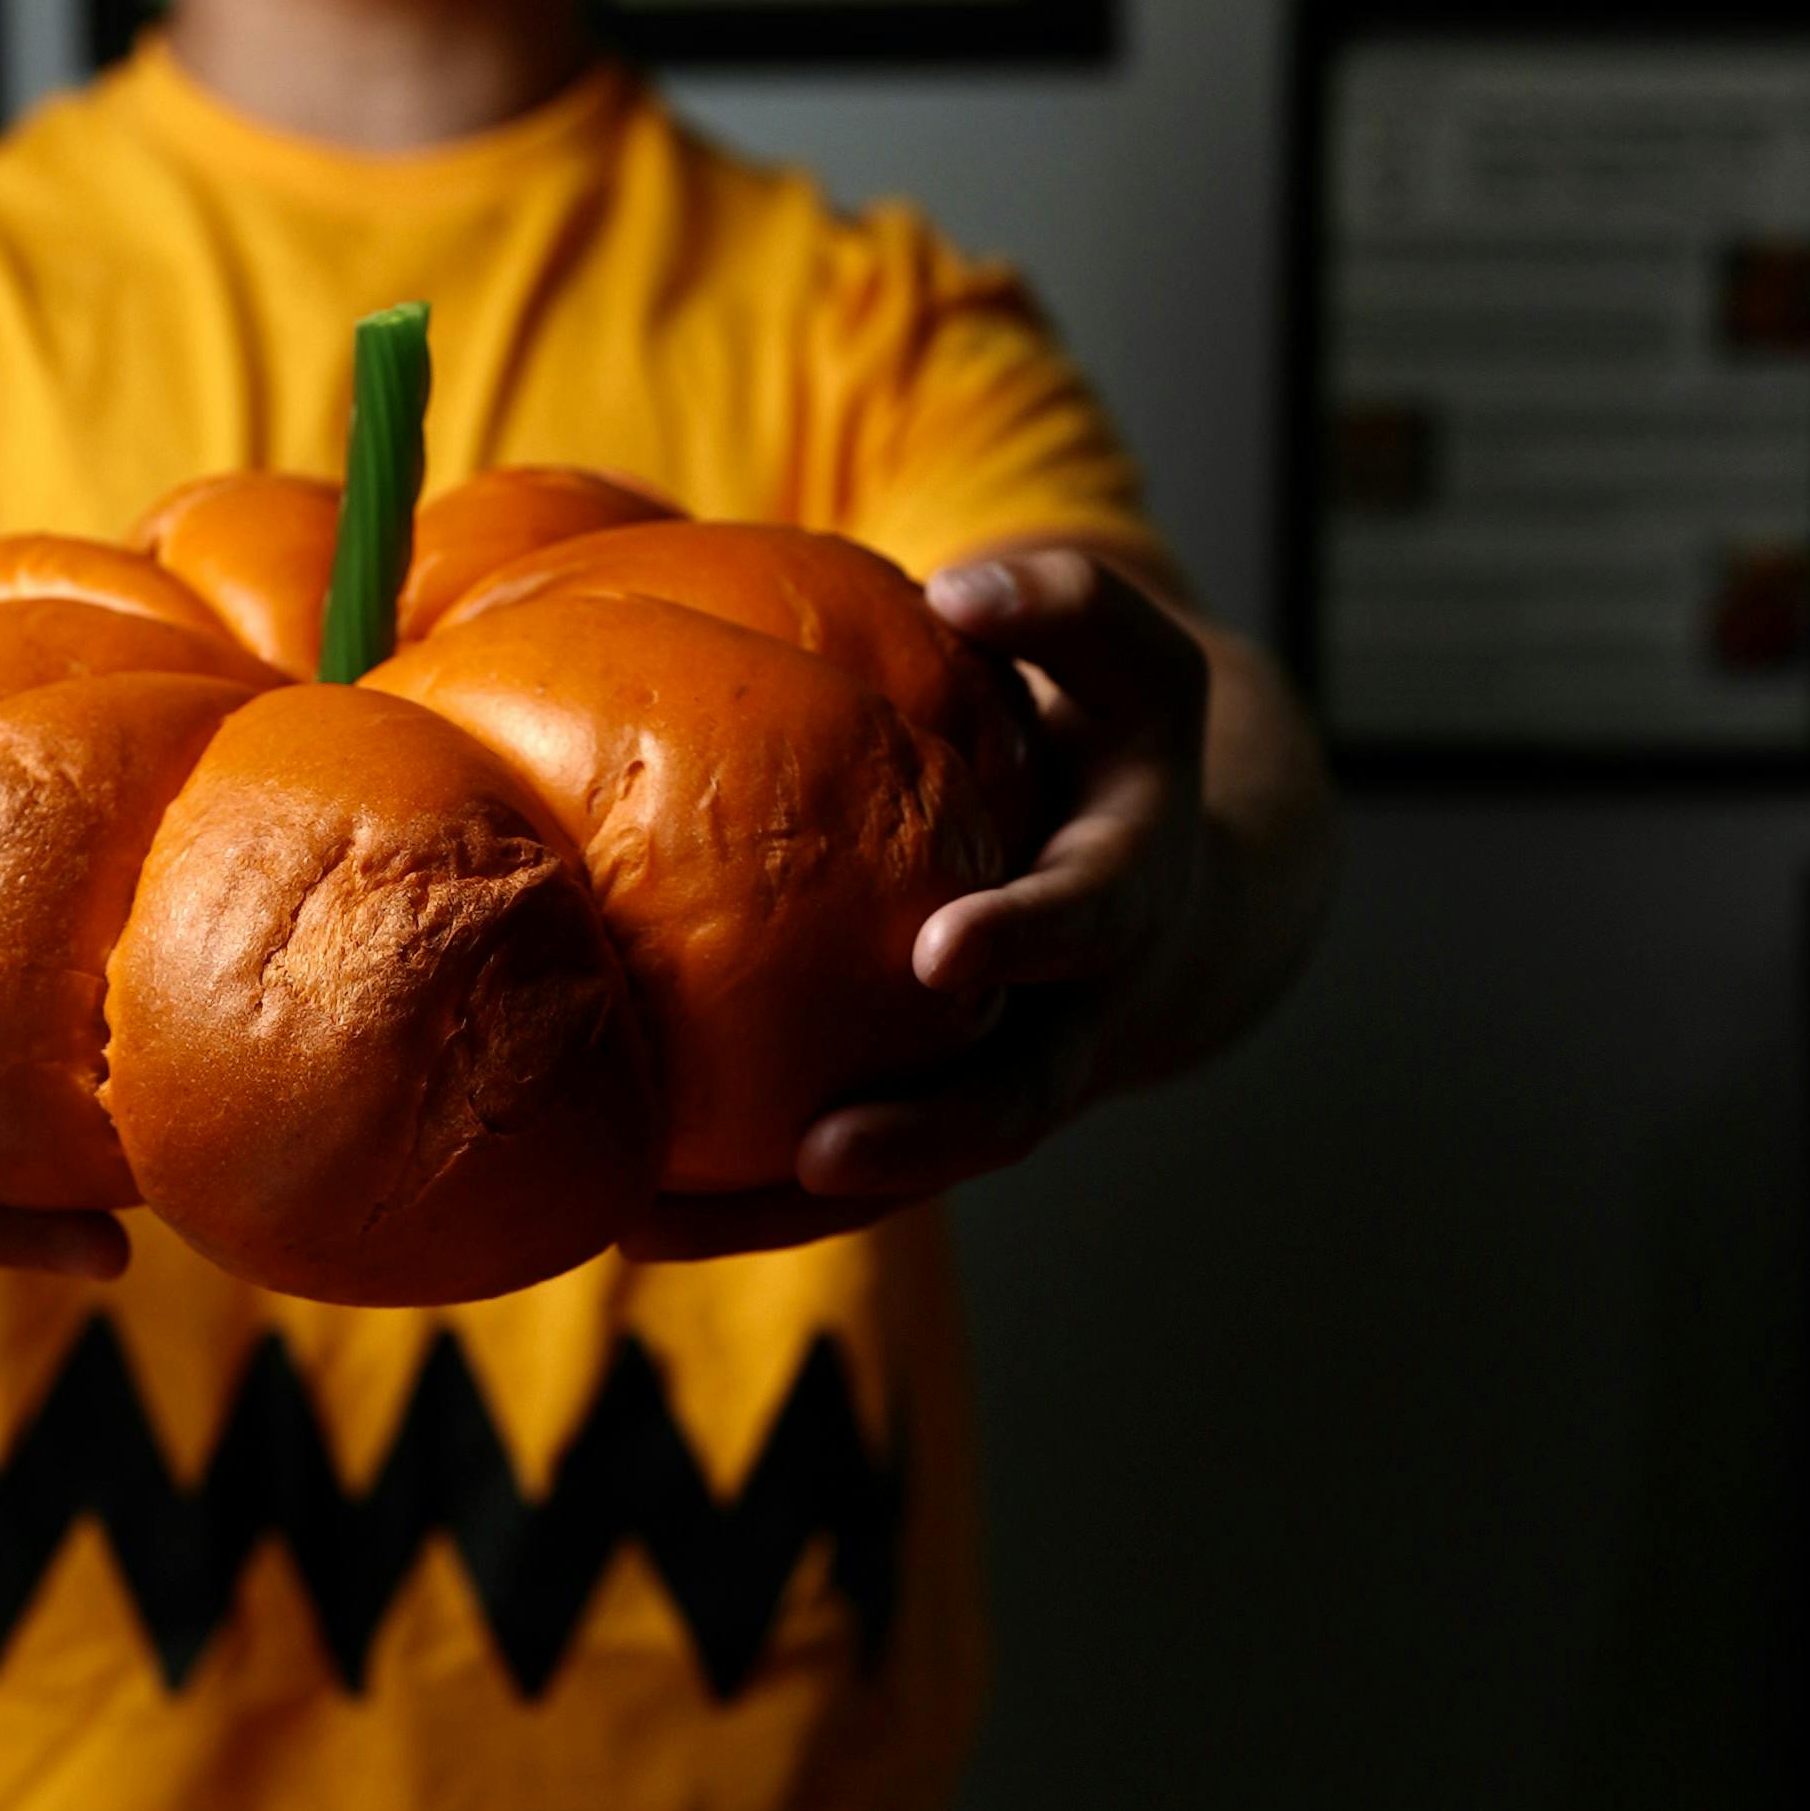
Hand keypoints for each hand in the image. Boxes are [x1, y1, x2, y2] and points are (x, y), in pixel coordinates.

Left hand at [627, 547, 1211, 1264]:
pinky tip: (633, 1221)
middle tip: (823, 1151)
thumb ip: (1064, 608)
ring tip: (662, 1225)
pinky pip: (851, 1191)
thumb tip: (956, 585)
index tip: (944, 950)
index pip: (1085, 919)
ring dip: (796, 1213)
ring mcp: (1009, 1089)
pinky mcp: (942, 1131)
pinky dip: (750, 1215)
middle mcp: (1076, 1017)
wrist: (1176, 896)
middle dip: (926, 1131)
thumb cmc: (1113, 752)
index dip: (1025, 936)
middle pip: (1015, 1102)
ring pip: (913, 1176)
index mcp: (1125, 896)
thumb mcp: (1129, 663)